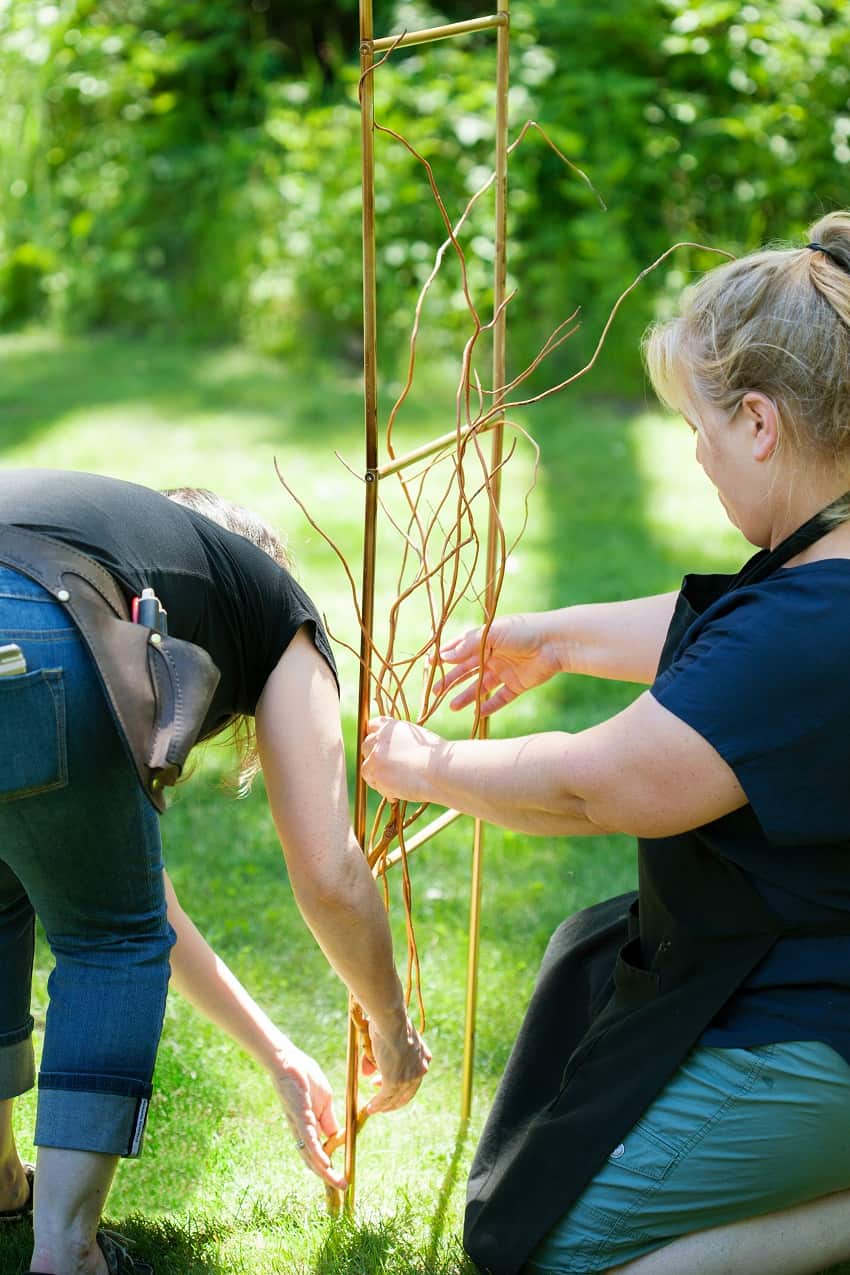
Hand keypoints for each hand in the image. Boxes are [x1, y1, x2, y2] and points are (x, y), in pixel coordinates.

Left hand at [271, 1043, 347, 1189]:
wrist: (288, 1060)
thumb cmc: (305, 1076)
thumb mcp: (324, 1100)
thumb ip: (328, 1119)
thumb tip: (336, 1136)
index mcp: (308, 1127)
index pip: (318, 1152)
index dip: (328, 1167)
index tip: (342, 1176)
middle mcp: (300, 1131)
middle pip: (313, 1160)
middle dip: (327, 1176)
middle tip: (343, 1187)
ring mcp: (299, 1125)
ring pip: (311, 1154)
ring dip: (325, 1171)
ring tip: (338, 1183)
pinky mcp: (299, 1116)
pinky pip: (308, 1139)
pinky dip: (317, 1153)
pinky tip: (325, 1165)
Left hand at [361, 716, 443, 803]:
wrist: (439, 770)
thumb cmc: (435, 755)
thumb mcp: (416, 736)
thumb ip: (400, 738)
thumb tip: (394, 749)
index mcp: (389, 726)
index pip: (372, 725)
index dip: (376, 735)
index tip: (381, 745)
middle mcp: (378, 740)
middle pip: (366, 746)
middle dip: (374, 756)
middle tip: (388, 766)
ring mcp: (374, 759)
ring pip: (366, 768)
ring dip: (378, 775)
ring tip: (396, 782)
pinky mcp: (376, 777)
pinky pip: (376, 785)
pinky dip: (385, 790)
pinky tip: (399, 792)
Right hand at [363, 1009, 431, 1114]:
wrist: (390, 1020)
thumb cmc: (388, 1022)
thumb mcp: (387, 1039)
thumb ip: (377, 1058)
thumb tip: (366, 1073)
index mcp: (423, 1056)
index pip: (414, 1076)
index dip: (400, 1083)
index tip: (384, 1081)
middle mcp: (420, 1069)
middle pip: (408, 1091)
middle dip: (393, 1097)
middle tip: (382, 1099)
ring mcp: (409, 1077)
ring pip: (396, 1097)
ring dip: (384, 1105)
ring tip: (374, 1108)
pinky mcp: (396, 1082)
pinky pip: (385, 1097)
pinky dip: (377, 1104)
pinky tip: (370, 1108)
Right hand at [434, 613, 562, 715]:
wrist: (556, 642)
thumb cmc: (523, 630)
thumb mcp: (492, 634)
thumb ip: (468, 646)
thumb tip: (444, 656)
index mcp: (485, 639)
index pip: (460, 649)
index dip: (444, 658)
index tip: (429, 667)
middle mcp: (493, 655)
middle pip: (467, 670)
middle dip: (451, 681)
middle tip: (435, 692)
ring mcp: (505, 670)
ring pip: (481, 686)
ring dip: (466, 696)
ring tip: (452, 707)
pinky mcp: (518, 684)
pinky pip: (500, 698)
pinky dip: (490, 705)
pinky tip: (478, 713)